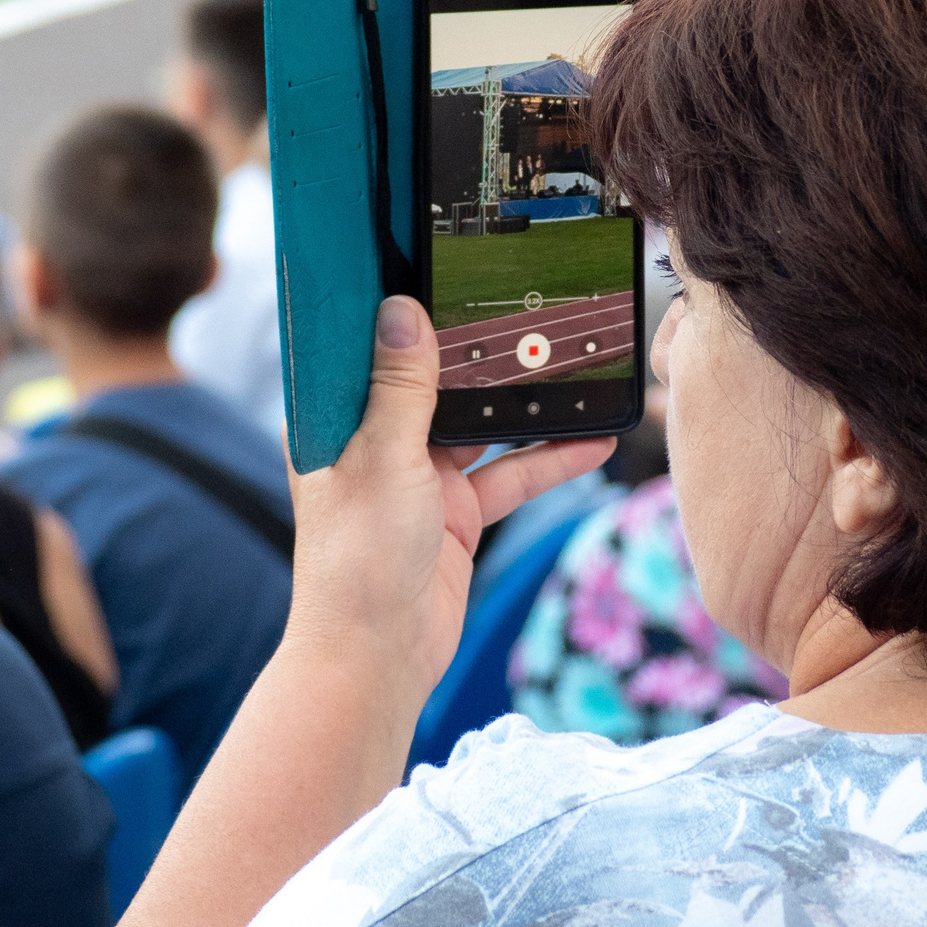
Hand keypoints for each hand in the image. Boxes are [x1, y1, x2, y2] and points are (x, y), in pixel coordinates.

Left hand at [285, 295, 614, 698]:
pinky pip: (508, 474)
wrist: (376, 660)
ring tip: (574, 372)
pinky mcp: (454, 515)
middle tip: (525, 308)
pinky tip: (591, 443)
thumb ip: (402, 389)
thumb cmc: (356, 563)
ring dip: (524, 407)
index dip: (394, 307)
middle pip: (431, 381)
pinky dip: (547, 459)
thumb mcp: (384, 461)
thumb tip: (404, 313)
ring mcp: (417, 479)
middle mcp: (374, 442)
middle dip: (477, 354)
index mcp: (335, 422)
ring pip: (479, 426)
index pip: (364, 348)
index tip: (431, 265)